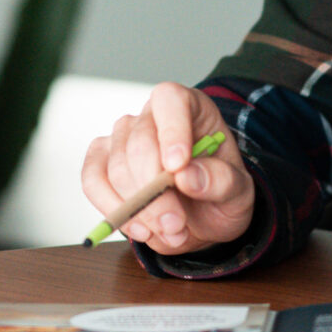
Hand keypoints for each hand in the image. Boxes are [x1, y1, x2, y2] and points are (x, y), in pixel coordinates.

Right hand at [79, 82, 255, 254]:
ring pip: (116, 170)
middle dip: (155, 193)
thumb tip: (187, 177)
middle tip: (177, 225)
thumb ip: (220, 181)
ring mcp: (121, 137)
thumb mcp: (238, 191)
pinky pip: (93, 182)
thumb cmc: (219, 191)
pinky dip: (115, 211)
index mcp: (189, 106)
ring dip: (141, 210)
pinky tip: (141, 228)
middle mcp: (150, 115)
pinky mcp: (99, 161)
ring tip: (171, 231)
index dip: (171, 131)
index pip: (170, 100)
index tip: (177, 168)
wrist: (202, 214)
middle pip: (139, 145)